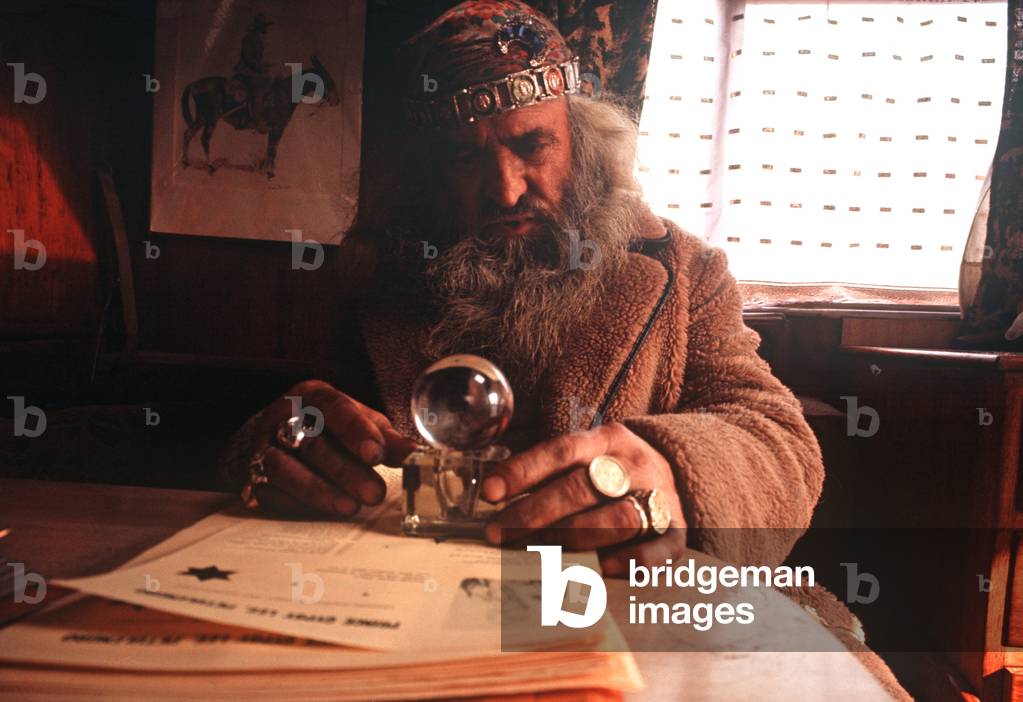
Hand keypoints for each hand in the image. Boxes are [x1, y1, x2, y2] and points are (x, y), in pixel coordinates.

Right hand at [246, 380, 417, 516]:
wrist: (270, 437)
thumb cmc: (325, 429)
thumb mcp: (356, 423)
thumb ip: (383, 437)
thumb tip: (412, 453)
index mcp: (313, 396)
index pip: (334, 409)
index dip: (356, 431)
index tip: (376, 454)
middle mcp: (282, 416)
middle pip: (312, 442)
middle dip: (346, 470)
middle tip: (374, 492)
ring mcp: (261, 446)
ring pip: (286, 468)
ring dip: (320, 490)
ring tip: (350, 507)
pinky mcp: (251, 475)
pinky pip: (271, 491)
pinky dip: (298, 503)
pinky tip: (321, 512)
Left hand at [481, 422, 686, 576]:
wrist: (682, 473)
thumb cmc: (615, 473)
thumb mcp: (589, 458)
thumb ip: (551, 475)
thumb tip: (496, 500)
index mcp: (609, 440)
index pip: (562, 450)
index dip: (523, 470)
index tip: (489, 492)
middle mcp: (635, 466)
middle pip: (582, 487)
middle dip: (535, 511)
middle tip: (499, 532)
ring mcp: (660, 497)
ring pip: (618, 517)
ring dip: (574, 536)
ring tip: (539, 551)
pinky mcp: (677, 531)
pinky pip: (659, 549)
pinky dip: (632, 561)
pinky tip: (602, 569)